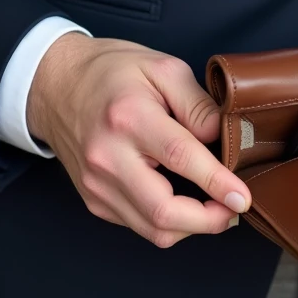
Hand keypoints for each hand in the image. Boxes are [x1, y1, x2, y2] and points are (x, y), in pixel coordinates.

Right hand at [26, 33, 250, 246]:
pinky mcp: (94, 200)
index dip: (218, 183)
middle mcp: (108, 157)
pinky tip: (182, 201)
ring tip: (214, 208)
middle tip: (234, 210)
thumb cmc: (111, 73)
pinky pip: (139, 225)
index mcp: (128, 118)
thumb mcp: (163, 68)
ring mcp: (97, 184)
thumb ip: (199, 105)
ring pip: (153, 229)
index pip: (181, 158)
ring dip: (192, 226)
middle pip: (164, 212)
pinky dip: (168, 222)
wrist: (55, 85)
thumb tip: (226, 140)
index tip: (243, 198)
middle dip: (209, 220)